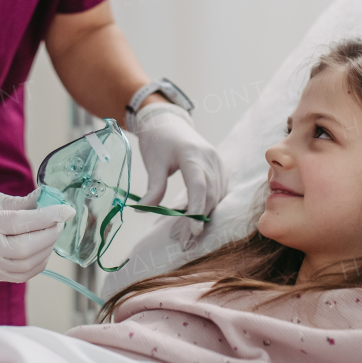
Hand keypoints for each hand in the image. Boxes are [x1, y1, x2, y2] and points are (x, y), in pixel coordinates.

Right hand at [0, 183, 74, 281]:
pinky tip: (41, 250)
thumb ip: (18, 203)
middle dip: (50, 234)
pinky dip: (36, 265)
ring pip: (26, 266)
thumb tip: (47, 201)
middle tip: (58, 220)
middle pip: (26, 248)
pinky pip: (19, 276)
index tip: (66, 209)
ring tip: (50, 233)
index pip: (22, 222)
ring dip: (46, 250)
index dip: (48, 216)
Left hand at [133, 102, 227, 249]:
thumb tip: (143, 210)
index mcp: (192, 154)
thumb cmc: (158, 140)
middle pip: (209, 194)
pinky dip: (208, 204)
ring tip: (187, 232)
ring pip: (216, 195)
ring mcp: (217, 162)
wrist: (168, 121)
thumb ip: (153, 188)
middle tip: (185, 241)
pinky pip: (218, 190)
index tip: (193, 231)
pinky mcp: (219, 166)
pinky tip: (194, 215)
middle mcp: (210, 158)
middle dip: (199, 219)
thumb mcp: (153, 163)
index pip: (199, 186)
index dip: (197, 210)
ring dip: (204, 214)